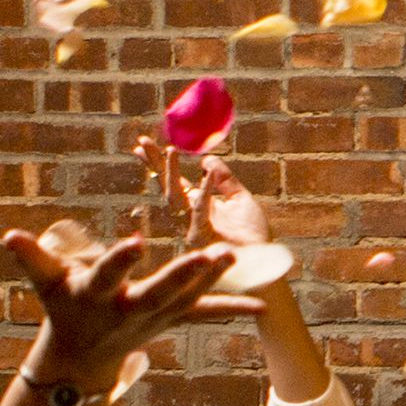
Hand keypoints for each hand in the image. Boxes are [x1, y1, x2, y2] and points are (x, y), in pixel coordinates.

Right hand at [4, 226, 261, 389]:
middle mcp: (132, 309)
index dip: (119, 260)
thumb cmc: (64, 307)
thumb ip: (34, 259)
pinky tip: (264, 306)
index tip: (134, 240)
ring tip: (236, 254)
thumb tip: (9, 236)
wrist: (85, 353)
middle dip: (183, 274)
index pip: (108, 275)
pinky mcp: (175, 319)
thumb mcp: (47, 284)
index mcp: (99, 296)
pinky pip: (207, 313)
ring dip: (214, 278)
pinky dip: (234, 309)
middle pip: (159, 291)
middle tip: (209, 253)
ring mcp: (158, 317)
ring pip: (189, 297)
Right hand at [136, 140, 272, 253]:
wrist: (264, 264)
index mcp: (196, 207)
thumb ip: (225, 180)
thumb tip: (207, 159)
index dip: (159, 163)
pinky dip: (205, 190)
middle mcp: (189, 216)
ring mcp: (193, 227)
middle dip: (154, 164)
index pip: (173, 181)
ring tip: (171, 150)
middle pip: (167, 186)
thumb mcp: (241, 200)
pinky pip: (202, 210)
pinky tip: (207, 172)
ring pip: (176, 197)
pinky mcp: (204, 237)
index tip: (143, 144)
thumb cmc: (252, 236)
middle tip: (142, 141)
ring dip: (172, 173)